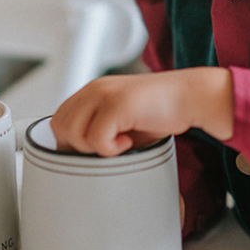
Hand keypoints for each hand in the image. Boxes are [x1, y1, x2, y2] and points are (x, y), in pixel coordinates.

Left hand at [49, 67, 233, 156]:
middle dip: (79, 148)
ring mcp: (104, 94)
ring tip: (119, 146)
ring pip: (74, 133)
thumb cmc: (159, 113)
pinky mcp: (118, 104)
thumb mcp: (121, 121)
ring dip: (94, 149)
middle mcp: (94, 89)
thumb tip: (78, 159)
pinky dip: (111, 149)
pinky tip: (128, 143)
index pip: (59, 120)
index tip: (90, 154)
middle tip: (106, 152)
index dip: (69, 142)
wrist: (190, 97)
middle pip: (61, 128)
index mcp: (91, 92)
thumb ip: (98, 130)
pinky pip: (97, 138)